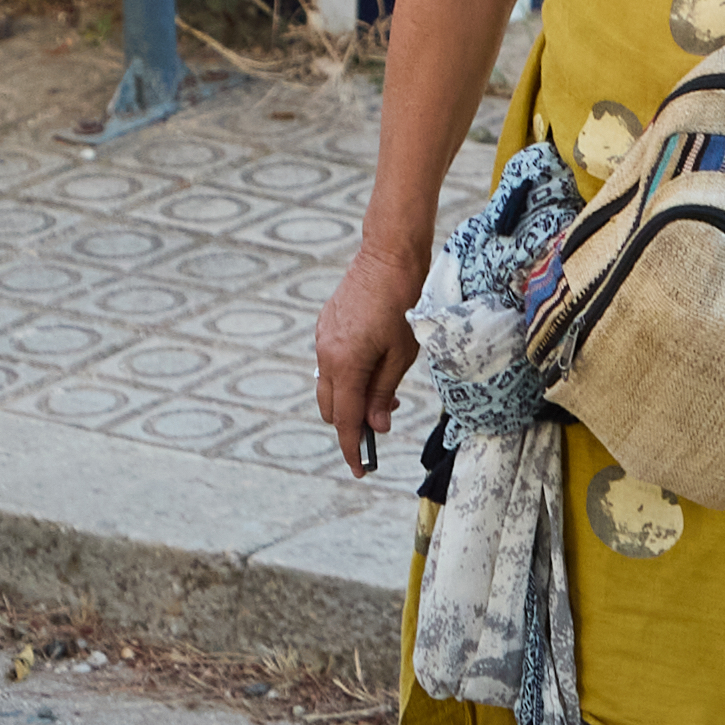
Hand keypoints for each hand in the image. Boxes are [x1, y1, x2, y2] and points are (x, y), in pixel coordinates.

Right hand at [312, 240, 430, 477]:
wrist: (388, 255)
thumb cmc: (402, 302)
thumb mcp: (402, 353)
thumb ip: (384, 392)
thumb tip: (377, 425)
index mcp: (345, 364)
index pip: (346, 420)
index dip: (353, 448)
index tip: (360, 469)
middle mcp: (326, 354)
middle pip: (331, 409)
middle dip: (352, 424)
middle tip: (381, 426)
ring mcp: (322, 339)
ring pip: (329, 387)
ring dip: (350, 400)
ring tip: (383, 395)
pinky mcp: (326, 327)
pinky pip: (330, 365)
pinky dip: (346, 377)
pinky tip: (372, 368)